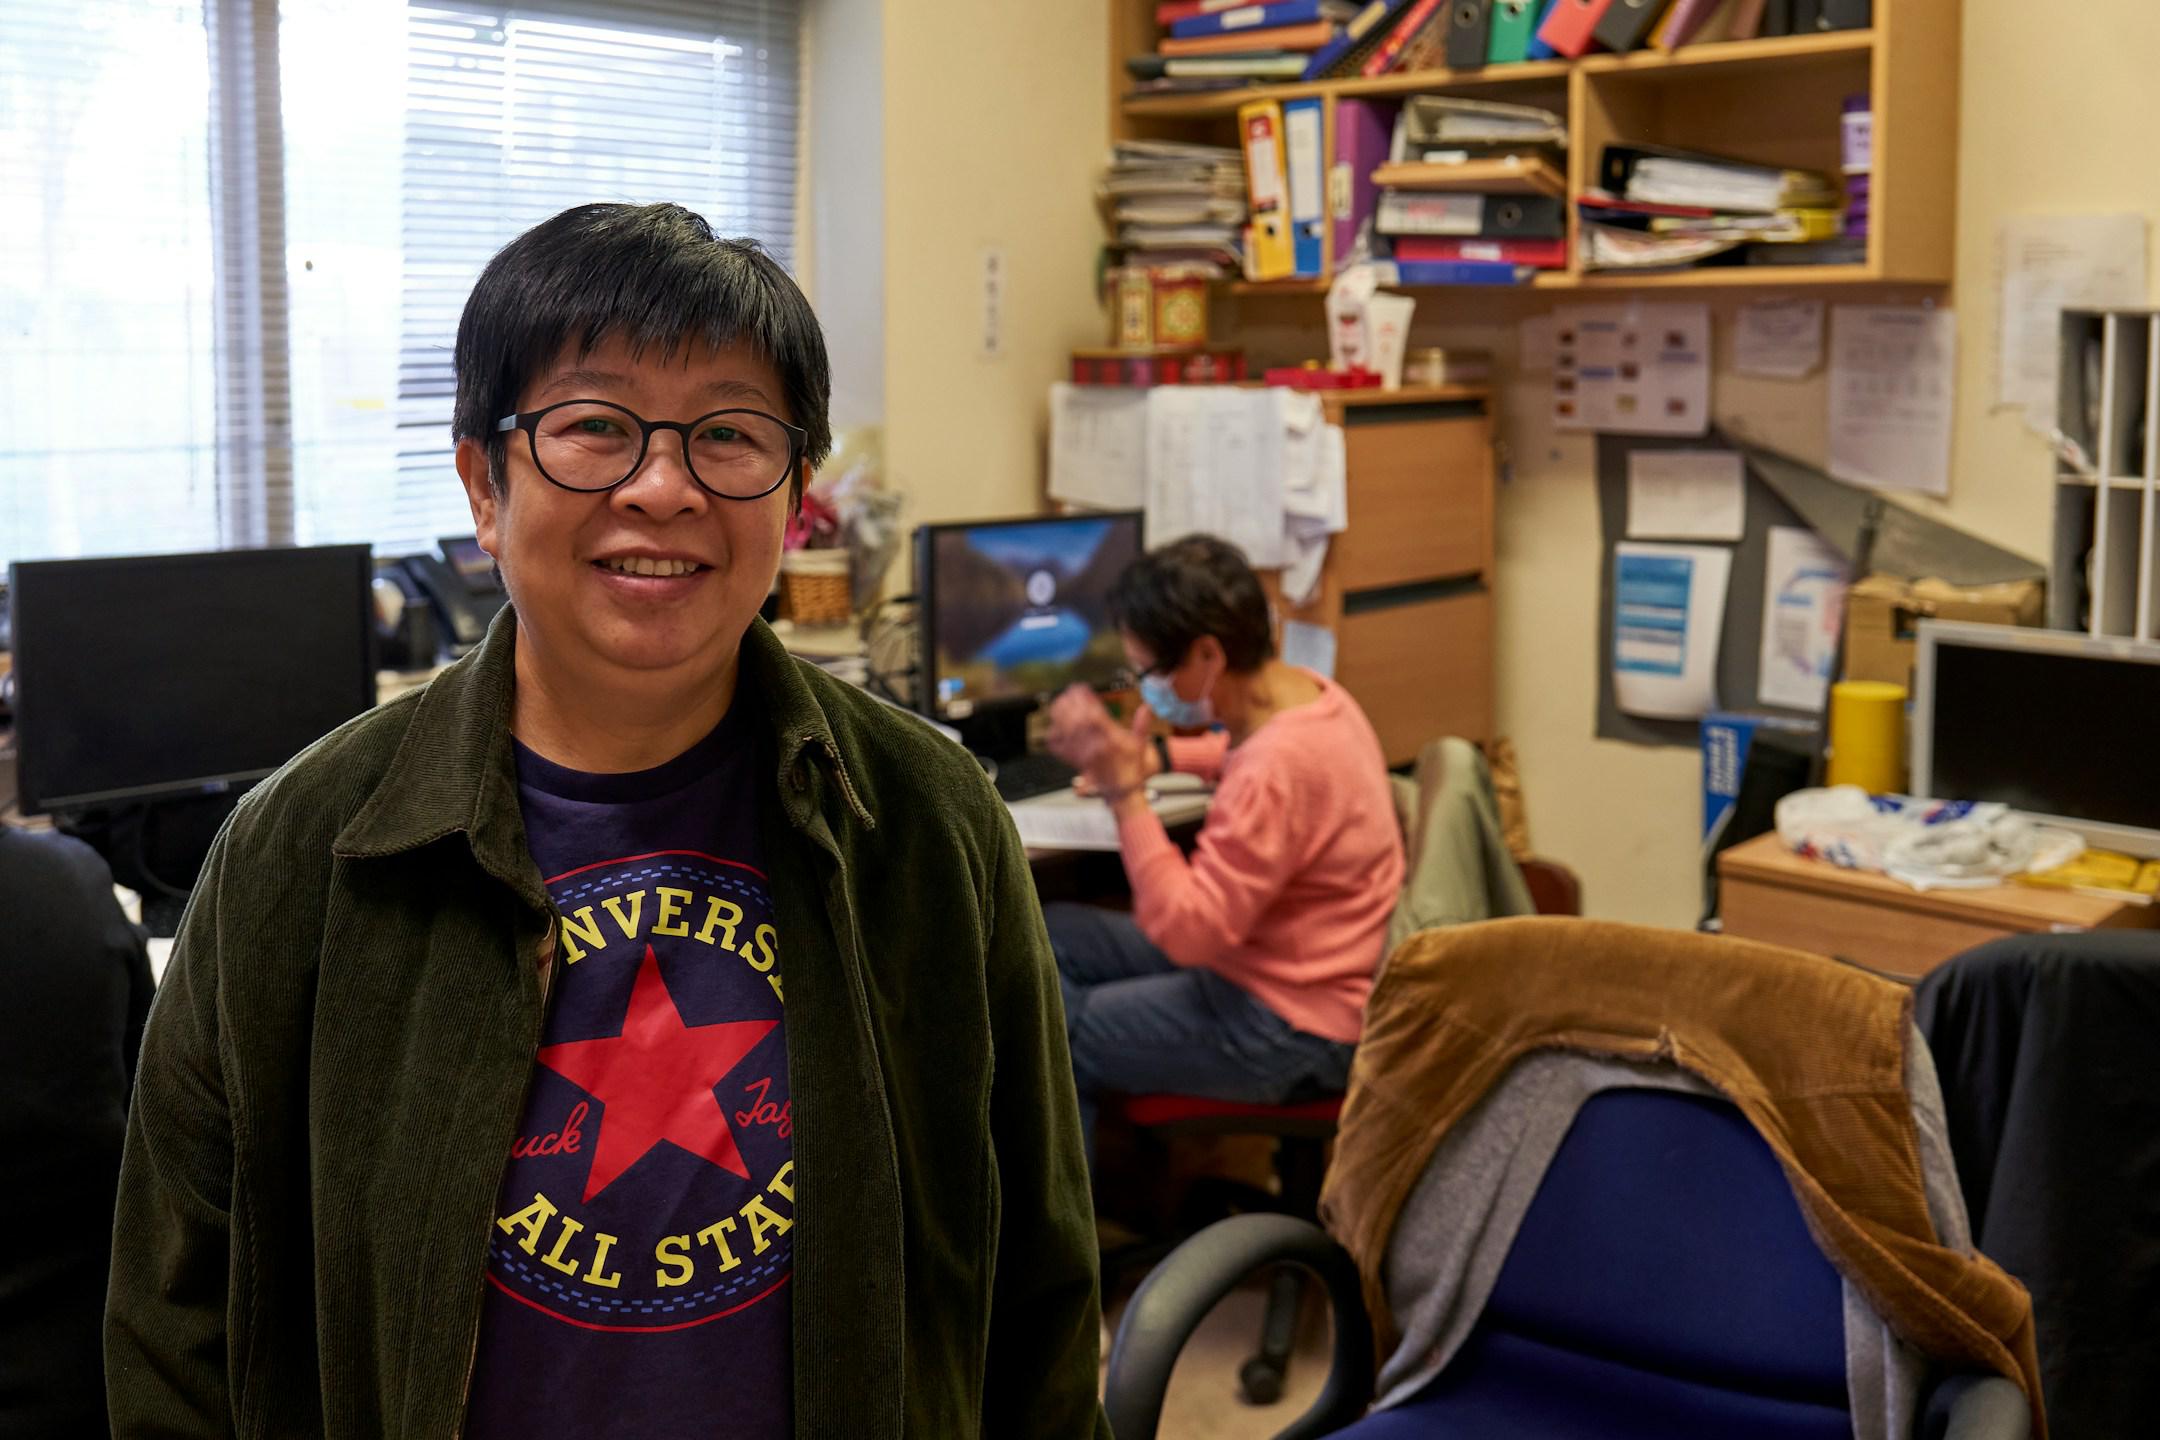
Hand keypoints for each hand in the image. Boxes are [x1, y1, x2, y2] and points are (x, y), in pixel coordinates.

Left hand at [1044, 685, 1150, 801]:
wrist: (1122, 790)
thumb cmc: (1131, 767)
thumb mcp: (1141, 745)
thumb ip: (1142, 725)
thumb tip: (1147, 707)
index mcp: (1112, 741)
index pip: (1095, 717)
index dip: (1086, 701)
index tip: (1083, 689)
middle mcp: (1095, 748)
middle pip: (1077, 722)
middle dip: (1071, 704)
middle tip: (1069, 692)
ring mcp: (1084, 755)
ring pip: (1066, 732)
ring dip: (1061, 716)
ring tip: (1059, 702)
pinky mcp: (1075, 762)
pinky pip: (1060, 749)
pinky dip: (1055, 735)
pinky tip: (1054, 724)